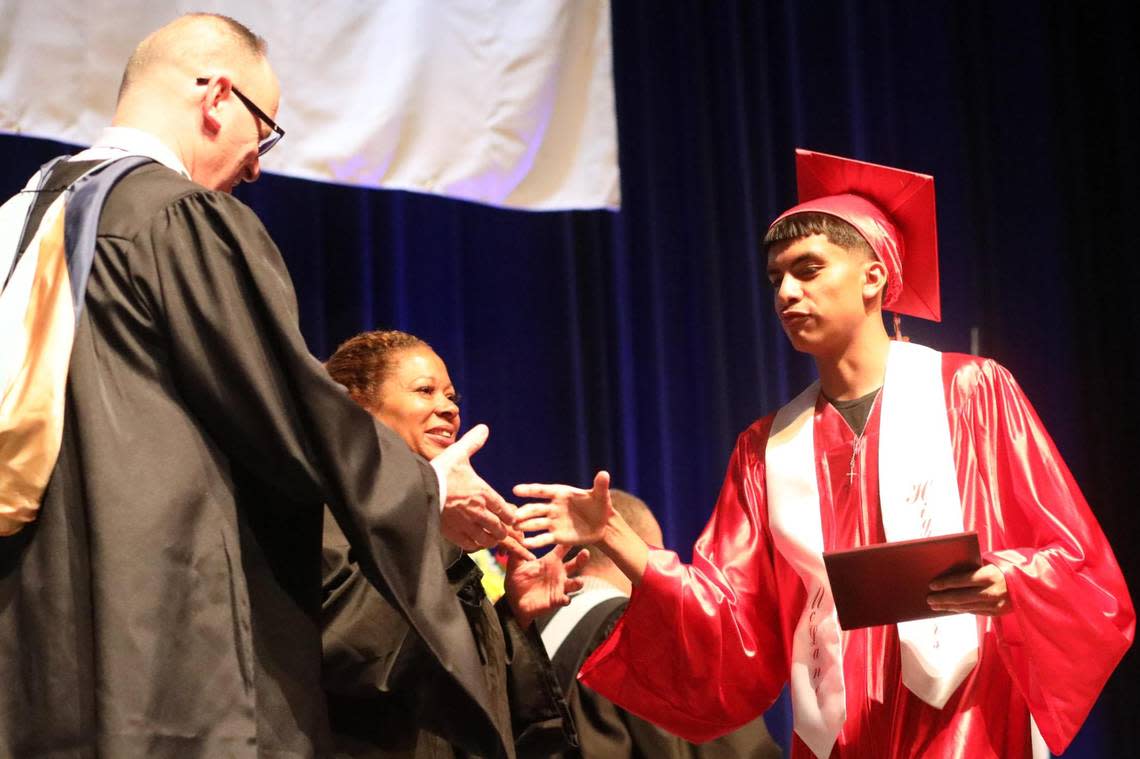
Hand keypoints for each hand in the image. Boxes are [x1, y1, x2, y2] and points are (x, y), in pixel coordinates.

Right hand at [430, 424, 515, 551]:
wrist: (419, 489)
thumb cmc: (440, 471)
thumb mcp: (458, 453)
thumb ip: (473, 442)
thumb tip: (484, 429)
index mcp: (483, 493)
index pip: (506, 510)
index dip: (511, 516)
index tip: (511, 518)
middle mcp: (478, 512)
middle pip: (500, 529)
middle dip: (504, 530)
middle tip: (505, 531)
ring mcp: (466, 525)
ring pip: (488, 540)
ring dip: (491, 539)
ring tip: (492, 538)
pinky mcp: (453, 534)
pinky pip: (471, 545)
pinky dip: (476, 545)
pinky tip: (476, 542)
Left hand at [500, 538, 589, 628]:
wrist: (515, 602)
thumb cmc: (517, 580)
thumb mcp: (515, 564)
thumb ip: (517, 549)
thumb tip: (515, 530)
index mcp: (550, 561)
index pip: (562, 548)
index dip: (568, 541)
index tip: (574, 532)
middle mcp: (558, 572)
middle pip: (575, 564)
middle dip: (582, 559)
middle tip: (585, 553)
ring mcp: (559, 586)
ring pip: (574, 583)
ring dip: (578, 582)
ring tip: (579, 581)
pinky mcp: (556, 599)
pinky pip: (565, 599)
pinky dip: (566, 599)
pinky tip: (565, 599)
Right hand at [513, 471, 612, 548]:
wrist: (602, 525)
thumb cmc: (600, 506)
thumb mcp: (601, 496)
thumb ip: (600, 485)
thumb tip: (604, 474)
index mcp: (561, 494)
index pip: (543, 491)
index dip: (530, 490)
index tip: (516, 490)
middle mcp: (553, 507)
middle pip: (536, 508)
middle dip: (524, 511)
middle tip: (513, 515)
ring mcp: (553, 522)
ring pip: (536, 523)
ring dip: (525, 525)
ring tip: (515, 528)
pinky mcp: (557, 536)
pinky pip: (544, 538)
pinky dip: (535, 541)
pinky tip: (526, 544)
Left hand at [928, 563, 1010, 615]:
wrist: (1033, 581)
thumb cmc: (1008, 566)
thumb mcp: (992, 562)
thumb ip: (974, 567)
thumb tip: (950, 571)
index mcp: (989, 576)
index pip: (961, 580)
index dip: (945, 583)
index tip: (932, 585)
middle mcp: (991, 592)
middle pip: (961, 597)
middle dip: (942, 599)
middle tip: (929, 599)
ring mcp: (995, 604)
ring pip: (966, 607)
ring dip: (949, 607)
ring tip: (935, 606)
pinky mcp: (998, 612)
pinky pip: (975, 611)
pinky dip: (961, 609)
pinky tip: (951, 608)